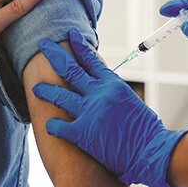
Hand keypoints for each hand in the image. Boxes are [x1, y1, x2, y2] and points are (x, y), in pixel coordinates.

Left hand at [32, 28, 187, 186]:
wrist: (151, 151)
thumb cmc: (146, 130)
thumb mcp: (131, 101)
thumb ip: (113, 92)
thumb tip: (101, 87)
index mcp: (113, 84)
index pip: (91, 59)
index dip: (79, 46)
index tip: (70, 35)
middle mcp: (99, 93)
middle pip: (70, 69)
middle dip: (54, 55)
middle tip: (43, 45)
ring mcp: (89, 112)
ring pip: (60, 95)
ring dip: (46, 90)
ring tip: (36, 88)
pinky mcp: (83, 132)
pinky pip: (60, 126)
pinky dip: (53, 125)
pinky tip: (49, 125)